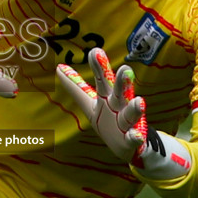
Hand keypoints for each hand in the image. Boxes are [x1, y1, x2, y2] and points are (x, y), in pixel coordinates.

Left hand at [56, 47, 147, 163]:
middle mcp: (119, 106)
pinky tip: (137, 135)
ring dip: (135, 108)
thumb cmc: (108, 120)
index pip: (101, 80)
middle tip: (125, 69)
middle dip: (122, 82)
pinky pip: (134, 138)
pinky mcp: (132, 139)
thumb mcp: (90, 103)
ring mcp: (127, 122)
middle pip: (120, 92)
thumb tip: (58, 67)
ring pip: (131, 114)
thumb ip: (76, 86)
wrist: (127, 146)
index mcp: (107, 97)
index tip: (95, 51)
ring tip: (139, 102)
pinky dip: (136, 137)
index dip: (98, 68)